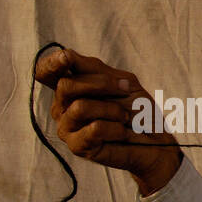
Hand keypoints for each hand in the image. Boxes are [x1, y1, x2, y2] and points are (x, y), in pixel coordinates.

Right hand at [34, 47, 182, 194]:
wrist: (155, 140)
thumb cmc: (138, 110)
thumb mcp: (121, 81)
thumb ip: (94, 68)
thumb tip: (66, 55)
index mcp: (70, 88)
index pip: (45, 72)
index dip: (51, 63)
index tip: (67, 58)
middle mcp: (62, 107)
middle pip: (65, 85)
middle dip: (101, 84)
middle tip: (125, 90)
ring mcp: (67, 127)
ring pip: (80, 107)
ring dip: (112, 109)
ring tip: (124, 117)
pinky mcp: (77, 146)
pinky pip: (94, 129)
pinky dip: (116, 128)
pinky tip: (122, 133)